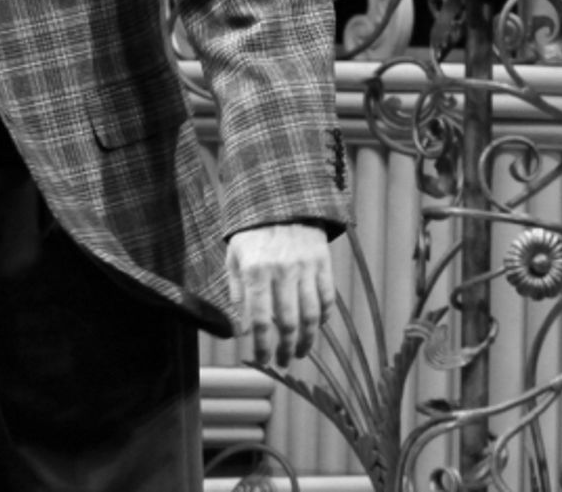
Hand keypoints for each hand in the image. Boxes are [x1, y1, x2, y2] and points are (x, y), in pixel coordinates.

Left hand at [226, 223, 334, 367]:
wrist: (278, 200)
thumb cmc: (251, 233)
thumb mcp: (234, 257)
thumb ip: (236, 292)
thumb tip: (241, 328)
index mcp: (255, 270)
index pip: (260, 319)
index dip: (262, 345)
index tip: (263, 359)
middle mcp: (281, 271)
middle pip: (288, 322)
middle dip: (286, 348)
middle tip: (283, 361)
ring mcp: (304, 266)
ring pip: (310, 315)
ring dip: (306, 340)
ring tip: (300, 352)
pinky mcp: (321, 262)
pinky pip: (327, 297)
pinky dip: (323, 317)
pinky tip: (316, 327)